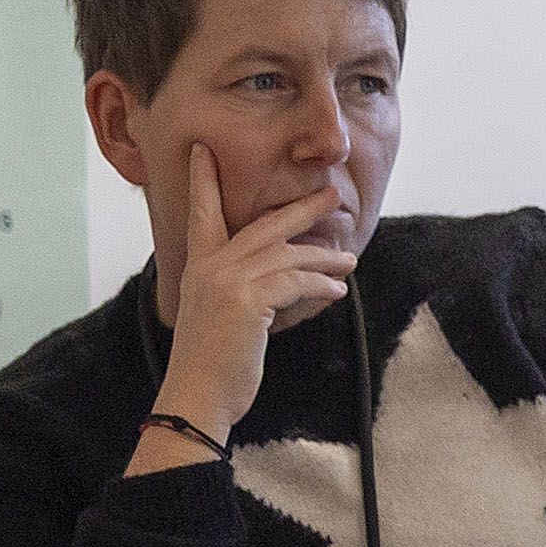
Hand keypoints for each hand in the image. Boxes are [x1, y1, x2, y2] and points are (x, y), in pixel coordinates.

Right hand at [144, 147, 355, 454]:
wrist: (196, 396)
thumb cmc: (212, 363)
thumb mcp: (217, 316)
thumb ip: (236, 289)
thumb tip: (272, 280)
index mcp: (197, 267)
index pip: (201, 214)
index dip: (204, 181)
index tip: (204, 150)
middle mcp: (209, 268)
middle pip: (263, 226)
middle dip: (301, 209)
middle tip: (331, 195)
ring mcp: (228, 282)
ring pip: (287, 255)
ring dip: (324, 259)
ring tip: (348, 262)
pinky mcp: (247, 301)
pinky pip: (296, 282)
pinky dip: (321, 285)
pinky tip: (337, 291)